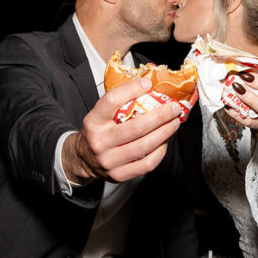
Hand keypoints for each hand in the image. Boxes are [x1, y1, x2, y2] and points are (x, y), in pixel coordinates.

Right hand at [63, 77, 181, 183]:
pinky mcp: (119, 174)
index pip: (111, 101)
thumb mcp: (100, 114)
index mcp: (93, 122)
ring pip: (144, 146)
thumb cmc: (98, 132)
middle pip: (135, 127)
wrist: (83, 159)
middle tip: (175, 108)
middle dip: (160, 116)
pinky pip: (146, 164)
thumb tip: (148, 86)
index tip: (148, 83)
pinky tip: (165, 141)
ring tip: (174, 122)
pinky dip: (160, 151)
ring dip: (164, 133)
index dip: (131, 90)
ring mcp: (110, 160)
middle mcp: (100, 141)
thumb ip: (119, 102)